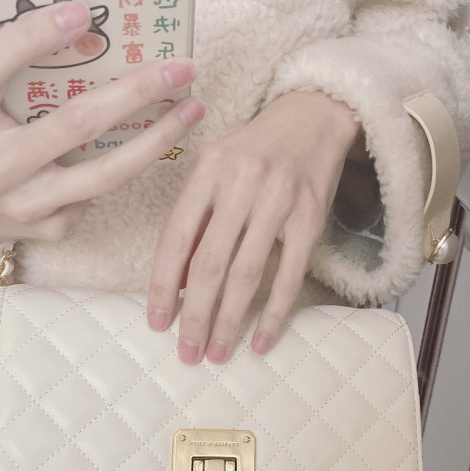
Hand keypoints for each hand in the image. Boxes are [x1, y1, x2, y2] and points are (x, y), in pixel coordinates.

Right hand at [0, 0, 203, 247]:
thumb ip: (17, 73)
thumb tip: (92, 32)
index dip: (32, 36)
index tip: (81, 11)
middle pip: (74, 124)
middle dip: (135, 92)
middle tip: (180, 67)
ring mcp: (24, 204)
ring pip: (106, 173)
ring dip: (158, 140)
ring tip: (192, 109)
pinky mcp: (50, 229)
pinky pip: (98, 194)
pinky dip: (124, 166)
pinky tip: (145, 148)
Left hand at [148, 90, 360, 362]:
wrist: (312, 117)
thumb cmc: (253, 152)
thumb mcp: (213, 171)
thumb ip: (193, 221)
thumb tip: (173, 283)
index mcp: (207, 171)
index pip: (176, 237)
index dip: (162, 285)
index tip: (156, 323)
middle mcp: (241, 183)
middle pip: (210, 262)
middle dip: (195, 314)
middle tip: (187, 353)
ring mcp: (278, 200)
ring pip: (247, 273)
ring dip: (229, 320)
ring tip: (217, 353)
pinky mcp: (310, 218)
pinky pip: (290, 275)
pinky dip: (273, 313)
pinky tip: (261, 341)